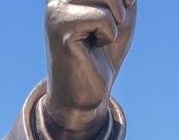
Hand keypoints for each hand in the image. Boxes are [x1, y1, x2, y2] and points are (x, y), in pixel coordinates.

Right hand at [43, 0, 136, 139]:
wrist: (88, 92)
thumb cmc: (103, 54)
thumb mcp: (121, 16)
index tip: (122, 11)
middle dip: (120, 9)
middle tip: (106, 31)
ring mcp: (56, 10)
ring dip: (114, 24)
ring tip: (97, 39)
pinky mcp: (61, 28)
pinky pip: (103, 19)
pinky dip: (108, 36)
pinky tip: (92, 48)